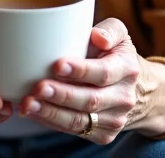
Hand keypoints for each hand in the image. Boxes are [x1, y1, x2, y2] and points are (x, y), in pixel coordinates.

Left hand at [18, 18, 141, 144]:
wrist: (136, 90)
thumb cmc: (116, 54)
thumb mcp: (119, 34)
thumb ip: (110, 29)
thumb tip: (97, 37)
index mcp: (127, 69)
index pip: (103, 72)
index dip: (80, 70)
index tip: (57, 65)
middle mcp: (123, 98)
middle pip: (90, 100)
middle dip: (61, 95)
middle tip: (37, 87)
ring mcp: (114, 120)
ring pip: (80, 120)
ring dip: (51, 113)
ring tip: (28, 104)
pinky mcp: (103, 135)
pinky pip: (74, 131)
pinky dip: (51, 122)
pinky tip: (34, 112)